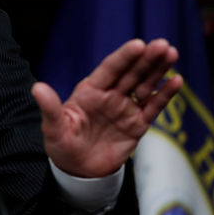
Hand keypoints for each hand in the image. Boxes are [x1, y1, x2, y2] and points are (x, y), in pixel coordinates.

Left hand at [32, 38, 181, 177]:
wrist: (77, 169)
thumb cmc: (62, 144)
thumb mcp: (53, 127)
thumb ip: (49, 108)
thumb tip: (37, 87)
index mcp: (89, 91)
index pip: (109, 69)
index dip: (124, 57)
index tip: (138, 44)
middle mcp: (109, 95)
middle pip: (131, 73)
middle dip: (146, 59)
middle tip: (163, 44)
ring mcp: (125, 108)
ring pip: (145, 85)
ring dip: (158, 70)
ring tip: (172, 53)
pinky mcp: (137, 125)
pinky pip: (153, 107)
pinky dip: (165, 95)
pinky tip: (176, 81)